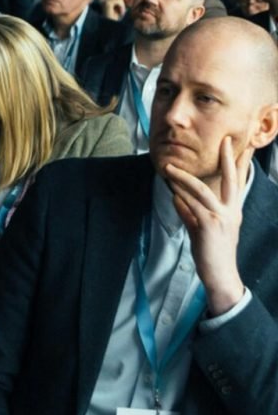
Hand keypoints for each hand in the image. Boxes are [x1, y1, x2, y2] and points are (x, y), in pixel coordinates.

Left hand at [165, 135, 248, 315]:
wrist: (220, 275)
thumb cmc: (212, 252)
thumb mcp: (203, 229)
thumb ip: (191, 212)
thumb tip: (177, 199)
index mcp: (233, 210)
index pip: (238, 182)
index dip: (240, 164)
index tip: (245, 146)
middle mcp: (231, 211)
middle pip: (230, 178)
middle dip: (227, 158)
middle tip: (224, 140)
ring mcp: (221, 217)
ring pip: (200, 190)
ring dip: (182, 177)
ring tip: (168, 168)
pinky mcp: (208, 225)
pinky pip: (190, 205)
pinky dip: (179, 198)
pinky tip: (171, 192)